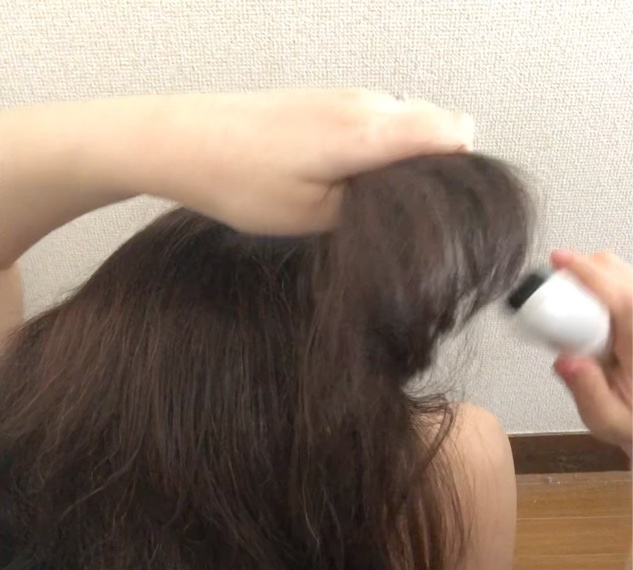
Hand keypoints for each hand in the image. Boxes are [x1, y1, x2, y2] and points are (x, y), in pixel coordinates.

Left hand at [149, 89, 473, 234]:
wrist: (186, 140)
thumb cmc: (242, 180)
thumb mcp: (314, 216)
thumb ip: (374, 210)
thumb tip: (414, 212)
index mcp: (370, 130)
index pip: (455, 134)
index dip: (461, 175)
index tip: (444, 214)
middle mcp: (367, 102)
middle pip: (438, 129)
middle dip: (433, 172)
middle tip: (400, 220)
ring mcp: (347, 96)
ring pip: (407, 126)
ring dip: (401, 164)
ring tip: (364, 204)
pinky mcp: (328, 101)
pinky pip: (378, 123)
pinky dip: (376, 153)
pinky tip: (343, 184)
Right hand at [551, 250, 631, 451]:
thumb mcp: (607, 421)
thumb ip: (587, 391)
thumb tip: (565, 360)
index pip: (620, 296)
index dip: (588, 272)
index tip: (560, 259)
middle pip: (622, 274)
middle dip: (586, 270)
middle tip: (557, 293)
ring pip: (625, 275)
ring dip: (595, 280)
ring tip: (574, 311)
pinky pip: (625, 288)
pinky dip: (604, 288)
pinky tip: (592, 315)